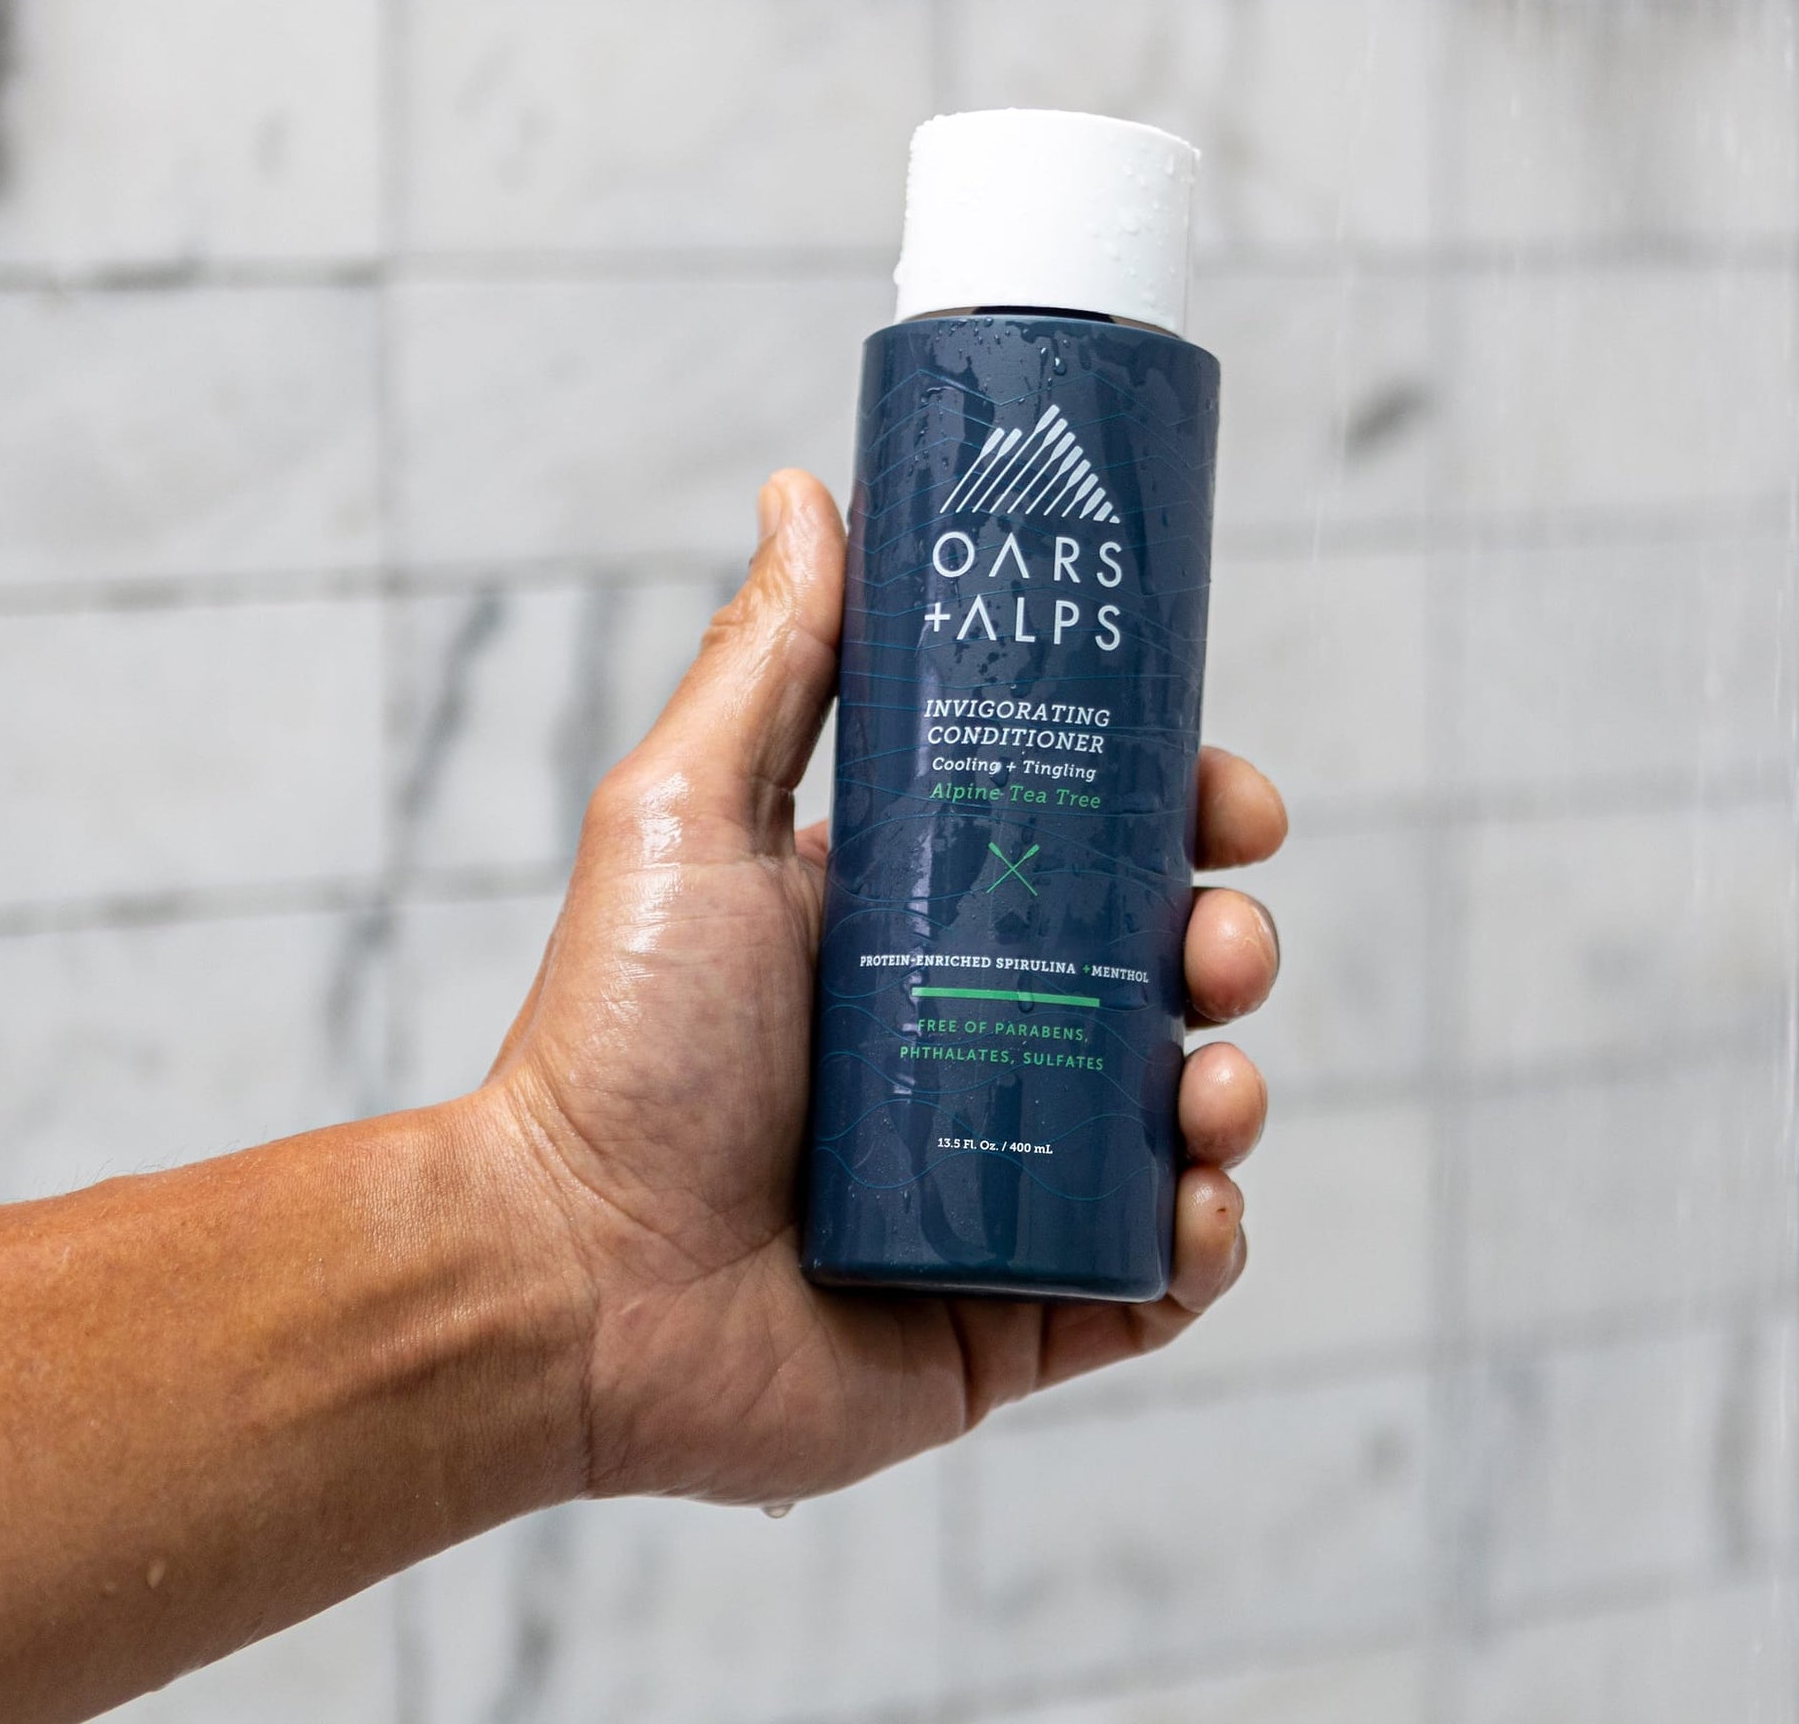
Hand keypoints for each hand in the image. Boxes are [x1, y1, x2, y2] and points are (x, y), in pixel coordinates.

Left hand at [478, 470, 1285, 1506]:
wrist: (565, 1277)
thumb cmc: (617, 1041)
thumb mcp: (694, 816)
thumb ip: (769, 660)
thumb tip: (805, 488)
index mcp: (922, 924)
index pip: (1091, 849)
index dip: (1180, 815)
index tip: (1228, 795)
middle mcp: (976, 1041)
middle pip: (1158, 974)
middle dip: (1228, 941)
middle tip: (1221, 938)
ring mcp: (1006, 1180)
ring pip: (1180, 1115)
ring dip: (1234, 1081)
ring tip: (1209, 1079)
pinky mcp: (1017, 1309)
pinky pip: (1158, 1272)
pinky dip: (1205, 1238)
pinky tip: (1196, 1202)